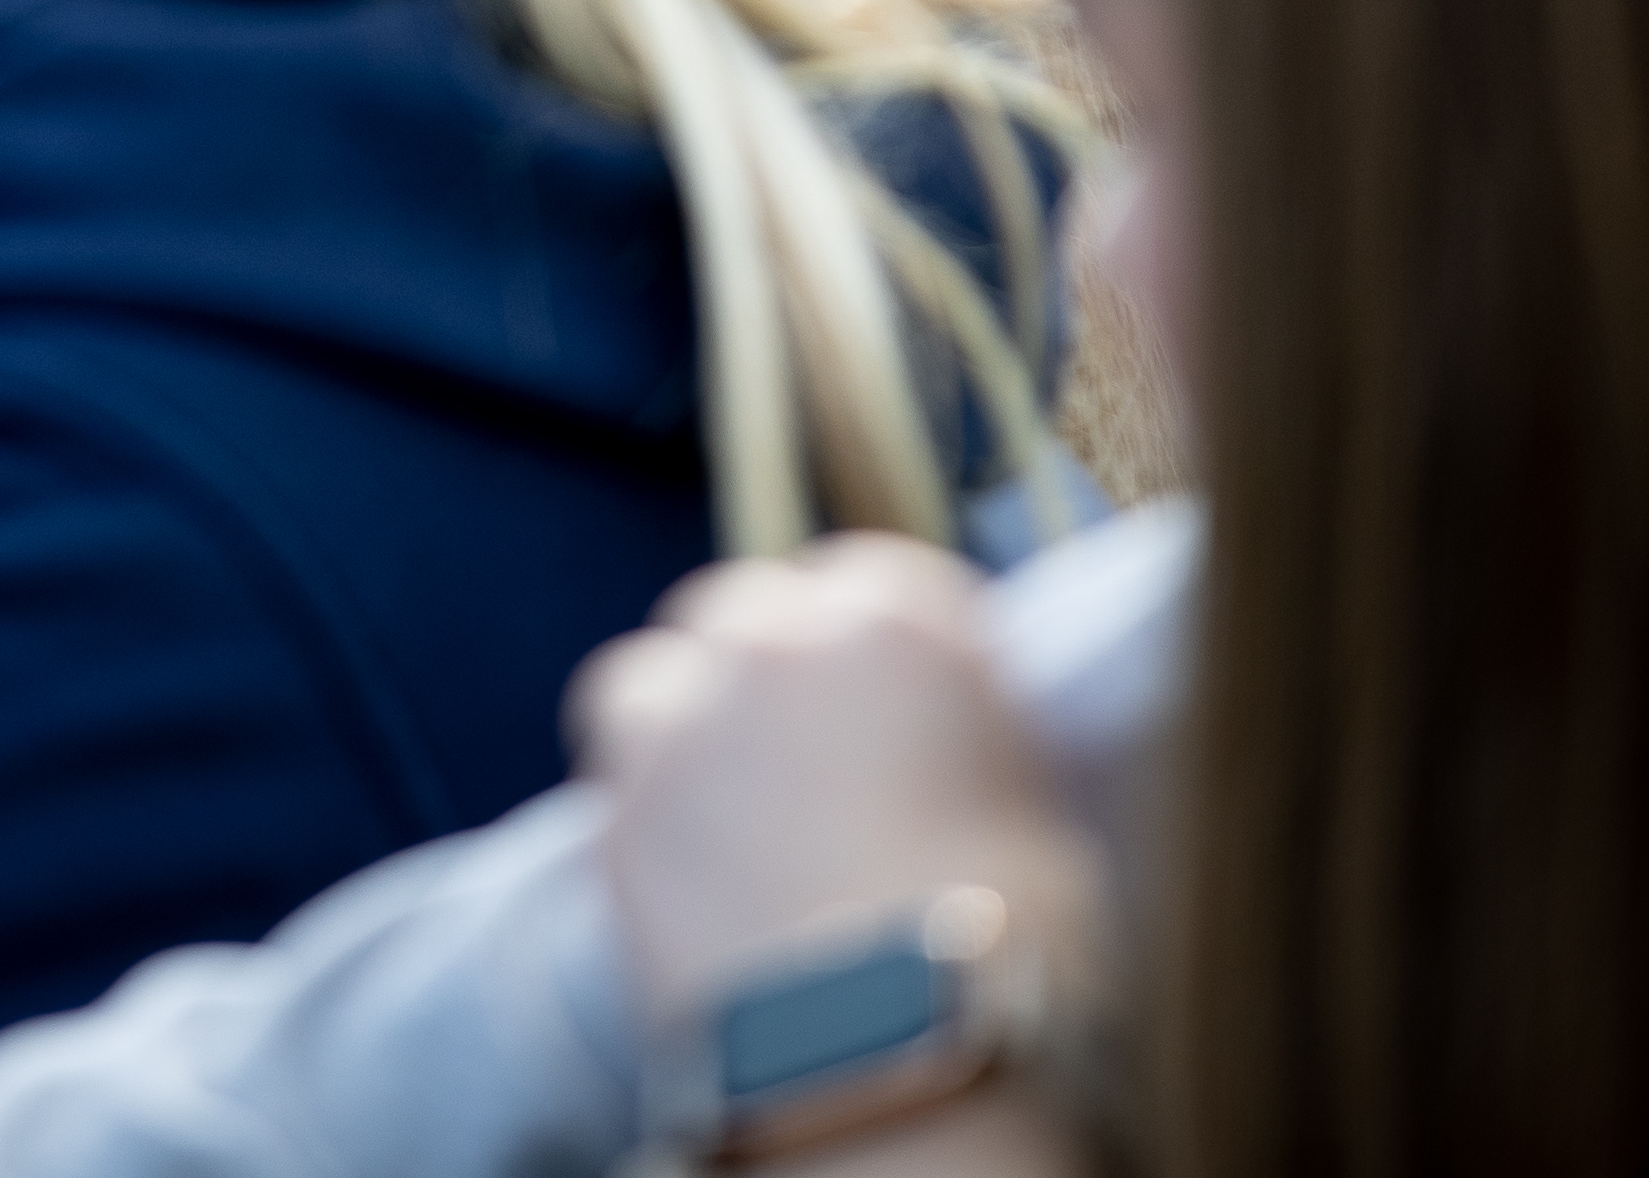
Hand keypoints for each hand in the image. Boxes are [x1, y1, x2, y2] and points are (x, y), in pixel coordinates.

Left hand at [573, 535, 1105, 1024]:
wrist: (891, 1063)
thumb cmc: (1011, 950)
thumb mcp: (1040, 818)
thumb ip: (972, 748)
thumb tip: (951, 761)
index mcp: (897, 618)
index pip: (880, 586)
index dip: (883, 655)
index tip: (893, 705)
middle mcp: (771, 638)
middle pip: (752, 618)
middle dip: (771, 675)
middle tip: (811, 765)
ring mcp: (675, 718)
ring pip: (657, 682)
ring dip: (687, 727)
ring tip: (737, 817)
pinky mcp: (608, 812)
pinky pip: (616, 785)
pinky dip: (647, 814)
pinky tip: (694, 877)